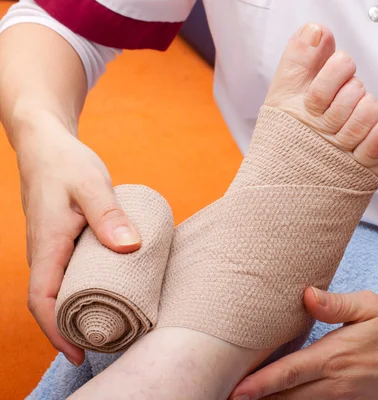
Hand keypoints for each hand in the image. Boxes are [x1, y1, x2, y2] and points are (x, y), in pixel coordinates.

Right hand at [15, 117, 140, 365]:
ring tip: (115, 325)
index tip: (78, 353)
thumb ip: (109, 215)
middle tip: (109, 344)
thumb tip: (130, 247)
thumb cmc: (66, 162)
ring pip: (64, 289)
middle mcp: (47, 253)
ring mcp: (55, 248)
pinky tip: (113, 291)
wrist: (48, 144)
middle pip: (54, 303)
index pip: (42, 300)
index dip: (56, 331)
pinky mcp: (65, 240)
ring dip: (83, 310)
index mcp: (47, 245)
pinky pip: (74, 273)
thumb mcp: (92, 184)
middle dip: (75, 330)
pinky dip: (90, 288)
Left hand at [230, 288, 377, 399]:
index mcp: (336, 355)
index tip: (235, 391)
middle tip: (226, 397)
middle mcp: (337, 382)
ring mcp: (345, 396)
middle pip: (288, 398)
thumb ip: (336, 304)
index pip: (290, 373)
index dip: (260, 384)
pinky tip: (282, 399)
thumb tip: (306, 294)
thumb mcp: (370, 305)